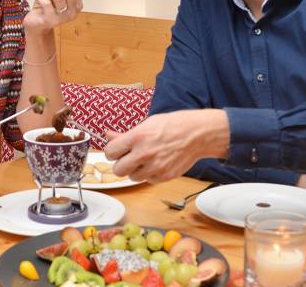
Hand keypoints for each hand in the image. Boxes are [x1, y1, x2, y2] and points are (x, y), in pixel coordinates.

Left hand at [103, 109, 228, 182]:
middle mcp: (144, 153)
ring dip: (135, 170)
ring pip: (132, 177)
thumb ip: (126, 134)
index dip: (112, 151)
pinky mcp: (164, 177)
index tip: (116, 150)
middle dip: (122, 163)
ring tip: (146, 158)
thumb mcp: (147, 124)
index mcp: (137, 137)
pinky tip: (157, 162)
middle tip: (129, 156)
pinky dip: (149, 174)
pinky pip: (147, 180)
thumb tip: (108, 136)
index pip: (110, 152)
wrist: (197, 134)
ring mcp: (154, 167)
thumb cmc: (173, 125)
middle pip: (118, 170)